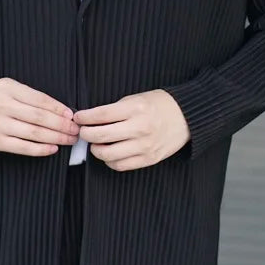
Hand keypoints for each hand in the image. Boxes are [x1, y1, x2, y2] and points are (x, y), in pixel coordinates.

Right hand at [0, 78, 78, 155]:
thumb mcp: (9, 87)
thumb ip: (30, 96)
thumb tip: (60, 110)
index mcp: (9, 89)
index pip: (40, 99)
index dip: (58, 108)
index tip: (71, 115)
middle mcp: (3, 106)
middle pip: (39, 117)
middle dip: (61, 125)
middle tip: (76, 130)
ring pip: (33, 133)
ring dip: (55, 138)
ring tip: (69, 139)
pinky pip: (21, 147)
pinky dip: (39, 149)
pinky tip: (52, 148)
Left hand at [74, 89, 189, 171]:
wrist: (186, 117)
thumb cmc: (159, 105)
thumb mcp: (136, 98)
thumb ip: (115, 109)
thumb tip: (90, 119)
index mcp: (135, 108)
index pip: (100, 115)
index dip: (84, 118)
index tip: (78, 118)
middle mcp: (139, 128)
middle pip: (100, 136)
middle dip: (86, 134)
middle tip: (83, 132)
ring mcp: (144, 146)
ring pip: (108, 154)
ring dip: (96, 149)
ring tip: (96, 143)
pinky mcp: (148, 159)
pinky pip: (121, 166)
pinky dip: (110, 161)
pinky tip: (109, 153)